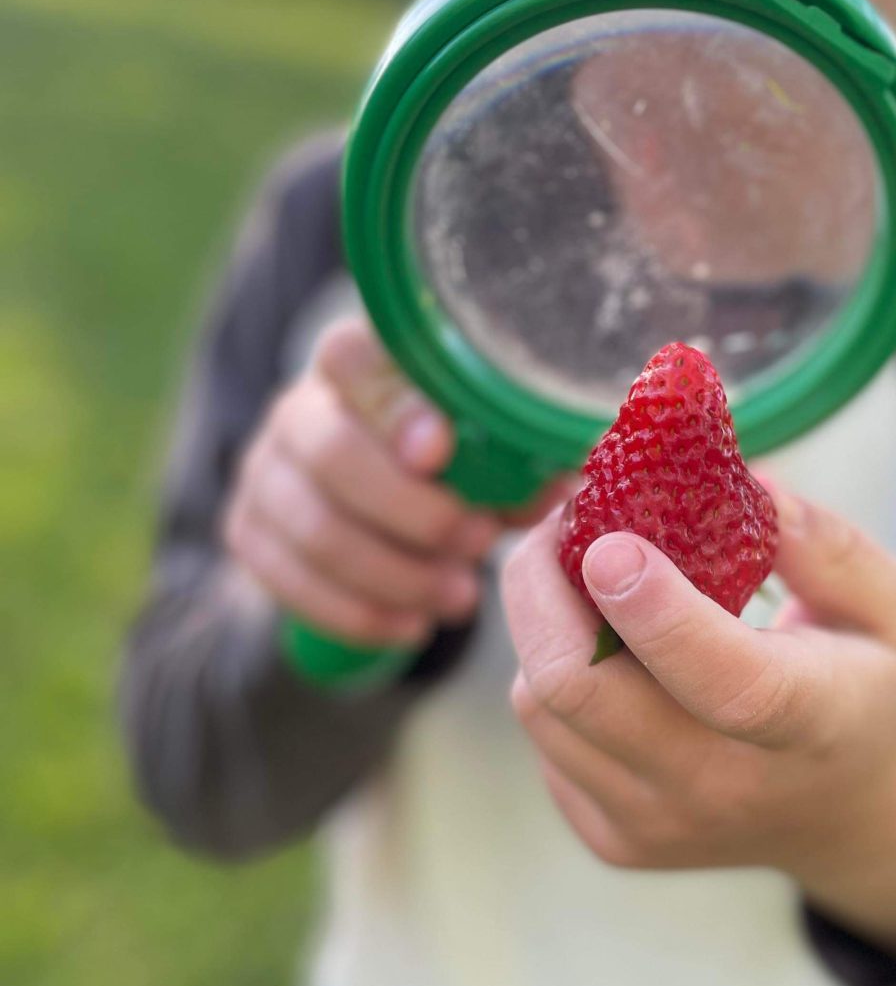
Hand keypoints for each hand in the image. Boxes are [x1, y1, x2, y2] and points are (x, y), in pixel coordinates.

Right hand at [224, 318, 554, 648]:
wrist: (377, 522)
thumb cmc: (452, 475)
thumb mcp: (490, 463)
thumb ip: (517, 464)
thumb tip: (558, 480)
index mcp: (362, 367)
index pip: (351, 359)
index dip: (393, 405)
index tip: (441, 452)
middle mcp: (301, 408)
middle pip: (330, 452)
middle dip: (412, 511)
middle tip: (477, 545)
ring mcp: (264, 471)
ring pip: (315, 528)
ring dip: (396, 575)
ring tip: (461, 598)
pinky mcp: (247, 534)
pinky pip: (290, 584)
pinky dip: (358, 614)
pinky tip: (410, 627)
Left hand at [503, 492, 895, 956]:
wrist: (841, 814)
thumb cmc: (860, 685)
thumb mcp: (887, 605)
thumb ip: (827, 545)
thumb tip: (748, 487)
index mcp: (813, 723)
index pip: (730, 685)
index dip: (660, 616)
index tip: (610, 545)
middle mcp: (725, 789)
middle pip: (582, 692)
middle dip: (541, 586)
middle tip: (563, 518)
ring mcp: (658, 824)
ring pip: (541, 705)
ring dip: (542, 625)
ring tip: (585, 579)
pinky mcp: (612, 838)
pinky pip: (544, 737)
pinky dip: (554, 676)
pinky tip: (606, 654)